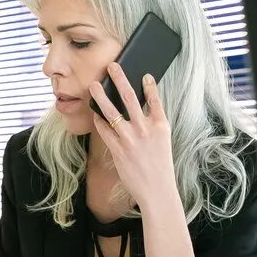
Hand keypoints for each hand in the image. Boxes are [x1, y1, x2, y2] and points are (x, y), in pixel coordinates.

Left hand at [89, 63, 176, 205]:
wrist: (156, 190)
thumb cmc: (160, 166)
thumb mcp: (162, 141)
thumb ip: (151, 124)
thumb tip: (138, 109)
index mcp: (160, 126)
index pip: (155, 100)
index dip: (149, 86)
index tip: (144, 74)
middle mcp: (145, 129)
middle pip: (130, 98)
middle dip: (120, 80)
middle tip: (112, 66)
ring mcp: (130, 139)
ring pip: (112, 112)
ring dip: (101, 97)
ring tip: (93, 85)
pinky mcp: (117, 149)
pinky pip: (104, 130)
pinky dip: (99, 120)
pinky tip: (94, 114)